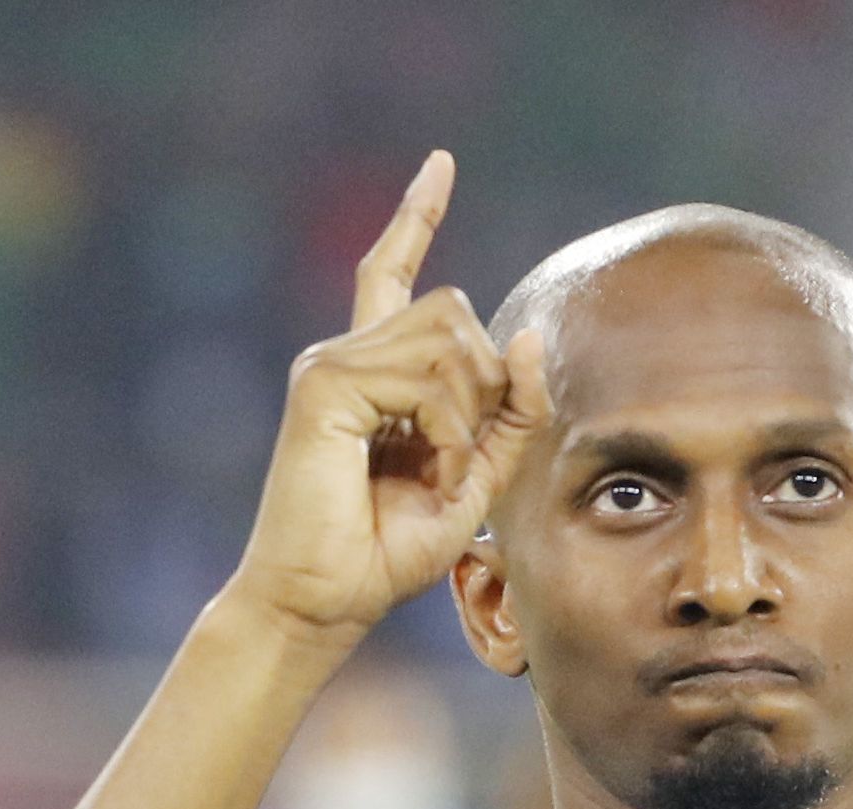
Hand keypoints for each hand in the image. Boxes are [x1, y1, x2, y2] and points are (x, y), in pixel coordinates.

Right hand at [233, 151, 548, 642]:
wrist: (323, 601)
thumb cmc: (385, 553)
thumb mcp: (473, 480)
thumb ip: (509, 414)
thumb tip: (529, 334)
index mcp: (372, 370)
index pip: (389, 271)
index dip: (417, 216)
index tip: (442, 163)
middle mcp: (345, 354)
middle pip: (455, 312)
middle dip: (486, 388)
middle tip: (459, 463)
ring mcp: (329, 364)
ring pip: (449, 339)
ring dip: (469, 417)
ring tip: (438, 476)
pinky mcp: (324, 386)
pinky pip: (427, 380)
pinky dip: (448, 434)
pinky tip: (427, 476)